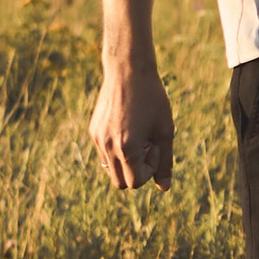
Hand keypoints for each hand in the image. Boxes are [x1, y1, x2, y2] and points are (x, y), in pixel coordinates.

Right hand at [92, 58, 174, 192]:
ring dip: (126, 161)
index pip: (135, 183)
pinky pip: (104, 154)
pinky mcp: (93, 131)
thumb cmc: (153, 99)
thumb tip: (164, 188)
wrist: (128, 71)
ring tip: (138, 135)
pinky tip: (128, 128)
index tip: (154, 146)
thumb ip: (164, 162)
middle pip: (120, 182)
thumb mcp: (165, 131)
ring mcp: (97, 139)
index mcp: (126, 148)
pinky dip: (117, 150)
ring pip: (110, 169)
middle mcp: (107, 147)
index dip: (149, 170)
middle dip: (136, 171)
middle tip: (146, 144)